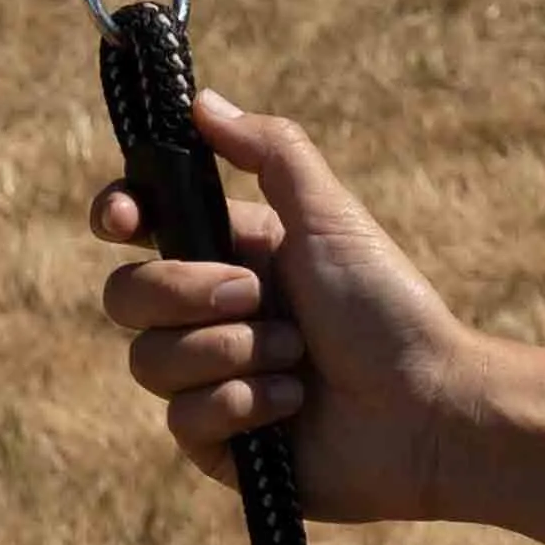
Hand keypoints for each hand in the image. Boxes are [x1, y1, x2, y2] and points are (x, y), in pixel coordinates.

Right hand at [93, 91, 476, 522]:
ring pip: (148, 360)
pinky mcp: (218, 442)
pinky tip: (293, 402)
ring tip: (296, 357)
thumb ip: (270, 153)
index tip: (124, 219)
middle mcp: (212, 313)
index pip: (140, 226)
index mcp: (233, 252)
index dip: (118, 215)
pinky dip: (240, 403)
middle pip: (125, 294)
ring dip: (228, 352)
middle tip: (255, 296)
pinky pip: (182, 419)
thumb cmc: (387, 307)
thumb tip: (202, 102)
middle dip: (185, 292)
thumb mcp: (331, 217)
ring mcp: (210, 379)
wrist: (426, 408)